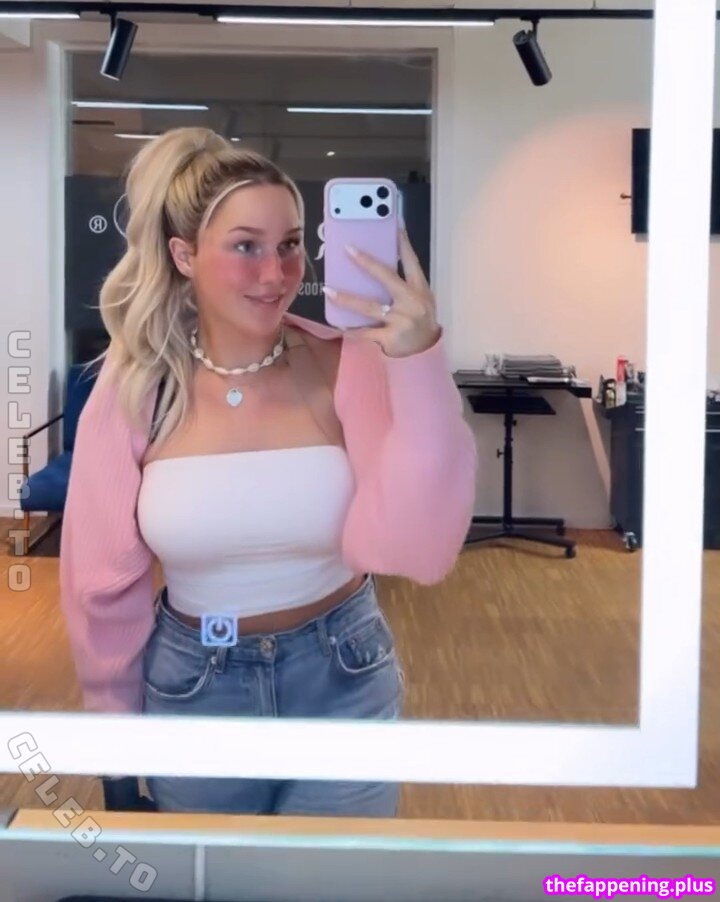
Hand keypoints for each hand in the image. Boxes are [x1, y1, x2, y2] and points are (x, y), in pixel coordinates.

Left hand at [322, 228, 441, 358]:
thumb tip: (377, 265)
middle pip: (387, 278)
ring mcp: (401, 320)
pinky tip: (338, 326)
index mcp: (419, 289)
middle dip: (367, 263)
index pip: (411, 262)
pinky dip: (352, 330)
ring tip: (329, 290)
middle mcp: (411, 302)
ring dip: (347, 299)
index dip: (403, 244)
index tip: (395, 225)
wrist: (426, 351)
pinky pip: (366, 332)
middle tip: (348, 249)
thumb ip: (404, 283)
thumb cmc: (419, 320)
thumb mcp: (420, 299)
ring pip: (369, 307)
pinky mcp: (391, 337)